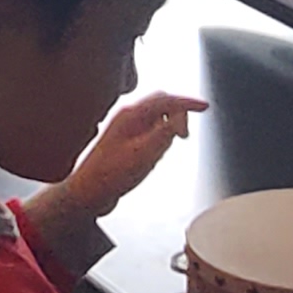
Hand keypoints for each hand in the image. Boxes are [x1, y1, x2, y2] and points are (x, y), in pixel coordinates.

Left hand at [47, 90, 206, 226]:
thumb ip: (165, 133)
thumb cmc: (109, 176)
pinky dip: (160, 139)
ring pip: (156, 119)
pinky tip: (156, 156)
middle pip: (161, 104)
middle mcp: (128, 118)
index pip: (166, 99)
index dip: (188, 102)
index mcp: (131, 116)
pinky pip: (150, 132)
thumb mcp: (144, 153)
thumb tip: (180, 118)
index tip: (204, 107)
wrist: (88, 193)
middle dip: (179, 115)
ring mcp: (126, 130)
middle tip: (187, 133)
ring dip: (168, 129)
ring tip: (166, 150)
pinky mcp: (126, 142)